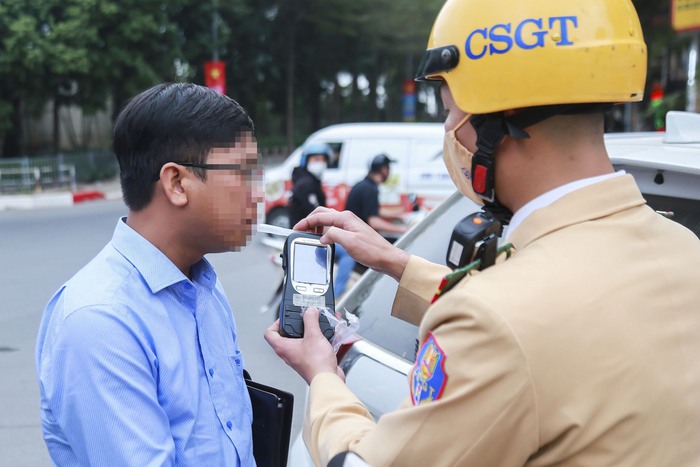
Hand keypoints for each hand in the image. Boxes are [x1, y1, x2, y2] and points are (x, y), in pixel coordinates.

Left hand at [264, 308, 343, 384]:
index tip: (286, 317)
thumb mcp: (313, 336)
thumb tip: (310, 311)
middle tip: (304, 317)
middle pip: (287, 335)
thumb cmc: (316, 365)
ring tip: (317, 324)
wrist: (327, 380)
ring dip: (310, 330)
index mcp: (283, 347)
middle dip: (297, 324)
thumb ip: (310, 320)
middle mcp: (289, 353)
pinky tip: (326, 334)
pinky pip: (311, 345)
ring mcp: (299, 356)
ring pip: (301, 339)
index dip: (275, 323)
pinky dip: (318, 338)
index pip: (269, 333)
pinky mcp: (310, 359)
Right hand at [294, 207, 409, 281]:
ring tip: (309, 236)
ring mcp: (349, 226)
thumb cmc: (372, 250)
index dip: (306, 222)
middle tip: (301, 230)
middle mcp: (347, 219)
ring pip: (327, 221)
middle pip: (322, 214)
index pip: (320, 216)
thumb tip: (322, 237)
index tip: (296, 228)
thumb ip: (333, 236)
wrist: (386, 257)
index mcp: (345, 218)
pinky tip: (323, 240)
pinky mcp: (351, 233)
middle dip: (309, 221)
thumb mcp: (349, 242)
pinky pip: (333, 229)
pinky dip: (324, 232)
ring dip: (317, 226)